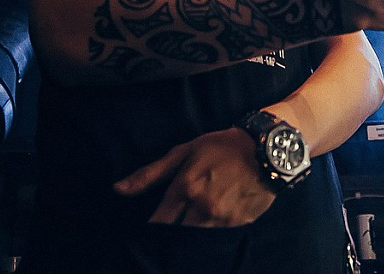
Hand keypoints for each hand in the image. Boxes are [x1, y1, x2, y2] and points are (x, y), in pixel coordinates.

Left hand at [113, 128, 275, 226]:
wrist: (266, 150)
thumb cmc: (221, 146)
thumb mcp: (184, 152)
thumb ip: (150, 174)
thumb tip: (117, 189)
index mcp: (185, 188)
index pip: (158, 223)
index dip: (151, 227)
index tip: (146, 228)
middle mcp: (201, 208)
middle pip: (176, 233)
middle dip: (170, 231)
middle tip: (172, 221)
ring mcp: (221, 220)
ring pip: (195, 236)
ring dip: (190, 230)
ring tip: (192, 216)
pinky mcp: (237, 225)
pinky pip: (216, 236)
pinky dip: (209, 230)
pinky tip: (212, 216)